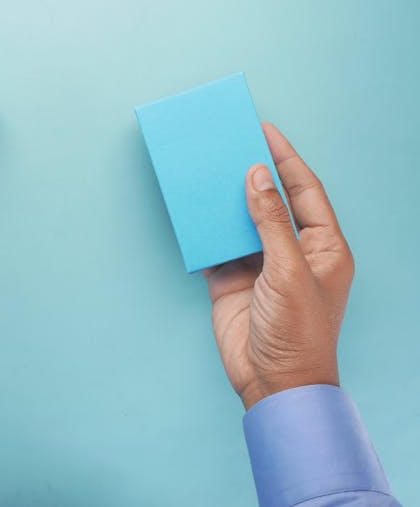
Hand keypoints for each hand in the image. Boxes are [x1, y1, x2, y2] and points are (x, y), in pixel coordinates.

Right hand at [205, 123, 353, 409]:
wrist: (273, 382)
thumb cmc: (298, 333)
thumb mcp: (288, 270)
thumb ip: (270, 221)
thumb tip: (256, 176)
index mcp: (323, 247)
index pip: (305, 191)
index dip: (285, 159)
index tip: (264, 132)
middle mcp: (292, 251)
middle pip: (271, 200)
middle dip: (252, 173)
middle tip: (231, 143)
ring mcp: (260, 266)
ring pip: (241, 220)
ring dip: (224, 198)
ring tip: (207, 169)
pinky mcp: (231, 280)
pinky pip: (216, 245)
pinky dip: (203, 228)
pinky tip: (191, 209)